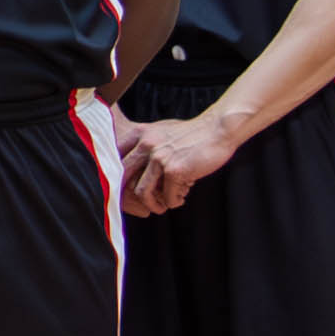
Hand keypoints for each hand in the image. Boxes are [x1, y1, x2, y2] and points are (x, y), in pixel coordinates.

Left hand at [119, 109, 240, 217]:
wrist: (218, 130)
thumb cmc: (192, 134)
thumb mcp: (162, 132)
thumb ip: (146, 145)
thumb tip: (131, 168)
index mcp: (140, 135)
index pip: (115, 159)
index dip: (116, 177)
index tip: (124, 189)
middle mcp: (146, 144)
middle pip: (123, 177)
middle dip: (129, 196)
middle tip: (143, 203)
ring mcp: (159, 157)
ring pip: (142, 192)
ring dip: (153, 204)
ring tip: (163, 206)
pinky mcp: (174, 170)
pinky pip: (168, 197)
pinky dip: (174, 202)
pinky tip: (181, 198)